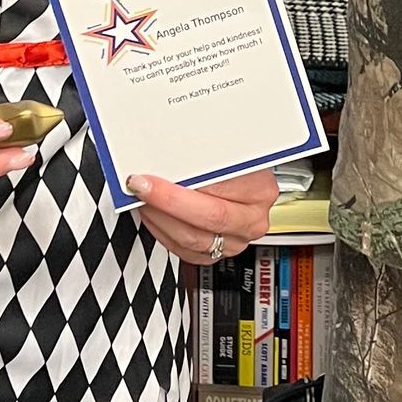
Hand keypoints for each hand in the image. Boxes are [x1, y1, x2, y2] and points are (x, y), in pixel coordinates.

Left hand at [125, 167, 279, 262]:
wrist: (244, 175)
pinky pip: (185, 251)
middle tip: (142, 188)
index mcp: (260, 191)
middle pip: (208, 218)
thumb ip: (204, 157)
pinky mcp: (217, 252)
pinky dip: (164, 233)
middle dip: (167, 203)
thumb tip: (169, 159)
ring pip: (192, 239)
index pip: (218, 191)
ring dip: (160, 218)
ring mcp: (236, 240)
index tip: (152, 177)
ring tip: (143, 200)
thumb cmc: (235, 160)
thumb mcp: (226, 149)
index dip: (179, 187)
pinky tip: (153, 215)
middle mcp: (251, 220)